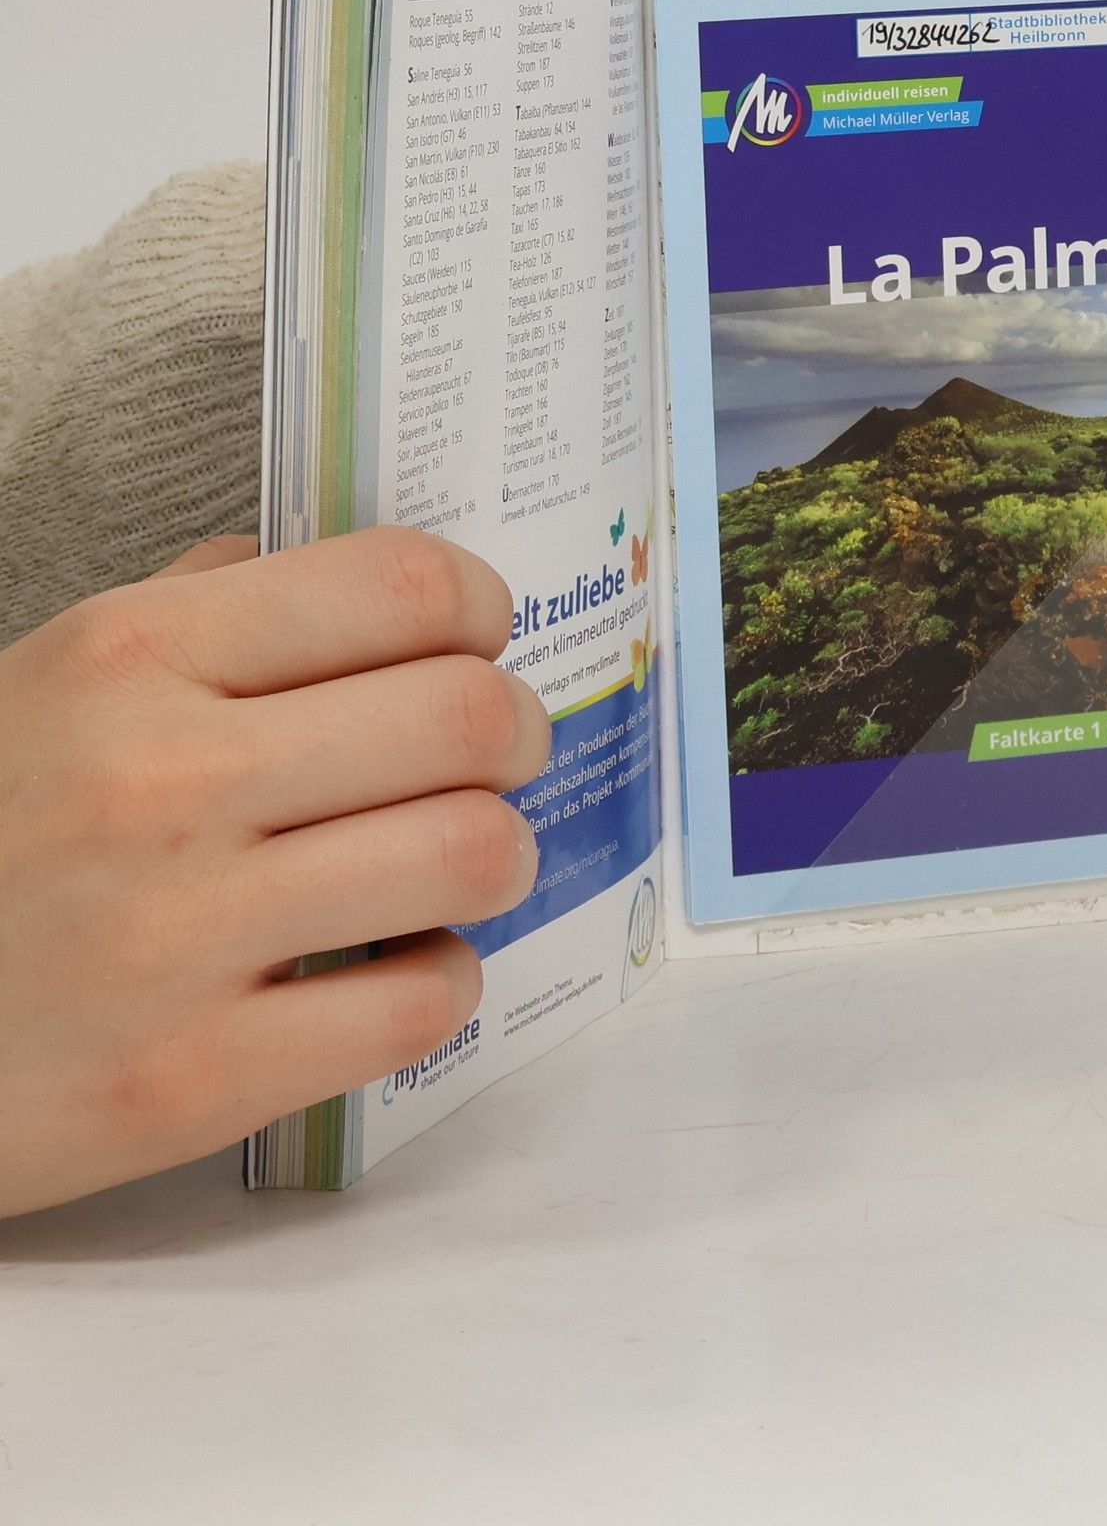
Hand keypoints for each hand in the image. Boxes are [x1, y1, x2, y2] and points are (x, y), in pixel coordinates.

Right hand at [0, 528, 550, 1217]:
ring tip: (455, 865)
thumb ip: (192, 614)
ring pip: (473, 854)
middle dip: (516, 734)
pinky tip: (396, 967)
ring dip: (497, 857)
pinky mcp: (194, 1079)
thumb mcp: (43, 686)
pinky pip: (423, 1003)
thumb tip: (318, 569)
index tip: (474, 644)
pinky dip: (442, 980)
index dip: (479, 608)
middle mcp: (163, 781)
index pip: (405, 585)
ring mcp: (179, 937)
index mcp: (131, 656)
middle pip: (469, 717)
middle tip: (489, 763)